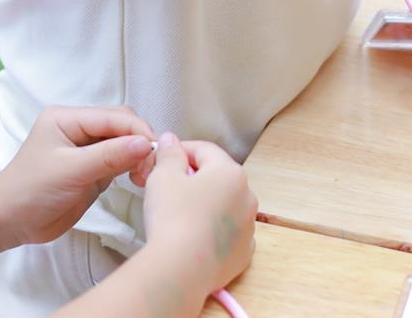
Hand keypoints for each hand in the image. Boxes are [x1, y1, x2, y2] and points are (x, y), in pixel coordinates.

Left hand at [0, 106, 156, 246]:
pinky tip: (137, 179)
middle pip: (123, 126)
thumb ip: (109, 156)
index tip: (155, 152)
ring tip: (144, 177)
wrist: (9, 223)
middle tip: (149, 170)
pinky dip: (133, 167)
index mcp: (68, 118)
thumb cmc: (30, 192)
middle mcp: (79, 128)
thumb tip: (146, 143)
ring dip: (139, 156)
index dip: (138, 131)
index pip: (114, 116)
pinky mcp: (93, 169)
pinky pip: (121, 161)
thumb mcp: (70, 172)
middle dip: (140, 143)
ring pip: (125, 143)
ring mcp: (87, 149)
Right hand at [140, 134, 255, 299]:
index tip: (162, 158)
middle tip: (168, 186)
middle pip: (217, 177)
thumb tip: (171, 141)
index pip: (204, 150)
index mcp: (230, 172)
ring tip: (180, 215)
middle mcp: (247, 196)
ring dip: (206, 204)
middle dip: (194, 178)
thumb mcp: (163, 176)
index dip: (180, 150)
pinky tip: (195, 237)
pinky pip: (228, 234)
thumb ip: (169, 154)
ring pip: (225, 206)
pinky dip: (214, 231)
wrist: (181, 269)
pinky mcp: (243, 253)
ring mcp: (249, 227)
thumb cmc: (172, 217)